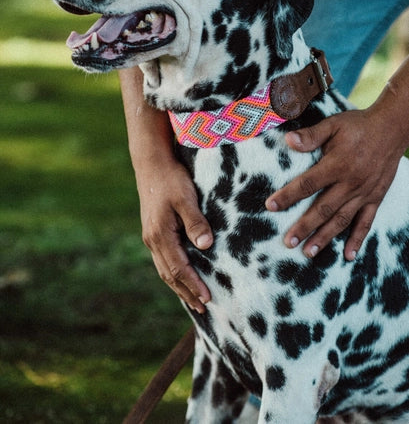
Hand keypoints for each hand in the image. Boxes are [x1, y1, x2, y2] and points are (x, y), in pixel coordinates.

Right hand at [137, 157, 212, 313]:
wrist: (151, 163)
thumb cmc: (171, 179)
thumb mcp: (186, 198)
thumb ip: (196, 222)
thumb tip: (206, 246)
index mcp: (160, 234)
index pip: (178, 268)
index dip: (193, 284)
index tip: (208, 298)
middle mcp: (152, 239)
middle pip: (169, 274)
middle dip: (186, 292)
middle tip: (203, 308)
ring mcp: (151, 236)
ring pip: (164, 269)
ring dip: (178, 286)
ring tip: (193, 299)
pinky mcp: (154, 231)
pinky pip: (163, 259)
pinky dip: (173, 273)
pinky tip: (182, 275)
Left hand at [265, 106, 404, 259]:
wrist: (393, 128)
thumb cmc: (359, 126)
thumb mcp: (333, 125)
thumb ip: (311, 135)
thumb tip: (288, 140)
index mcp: (337, 164)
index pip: (308, 183)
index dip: (288, 195)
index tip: (271, 206)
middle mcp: (351, 182)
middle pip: (323, 208)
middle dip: (305, 226)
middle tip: (288, 242)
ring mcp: (364, 193)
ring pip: (342, 220)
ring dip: (325, 237)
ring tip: (309, 252)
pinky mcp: (376, 198)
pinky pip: (366, 222)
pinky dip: (357, 240)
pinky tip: (348, 255)